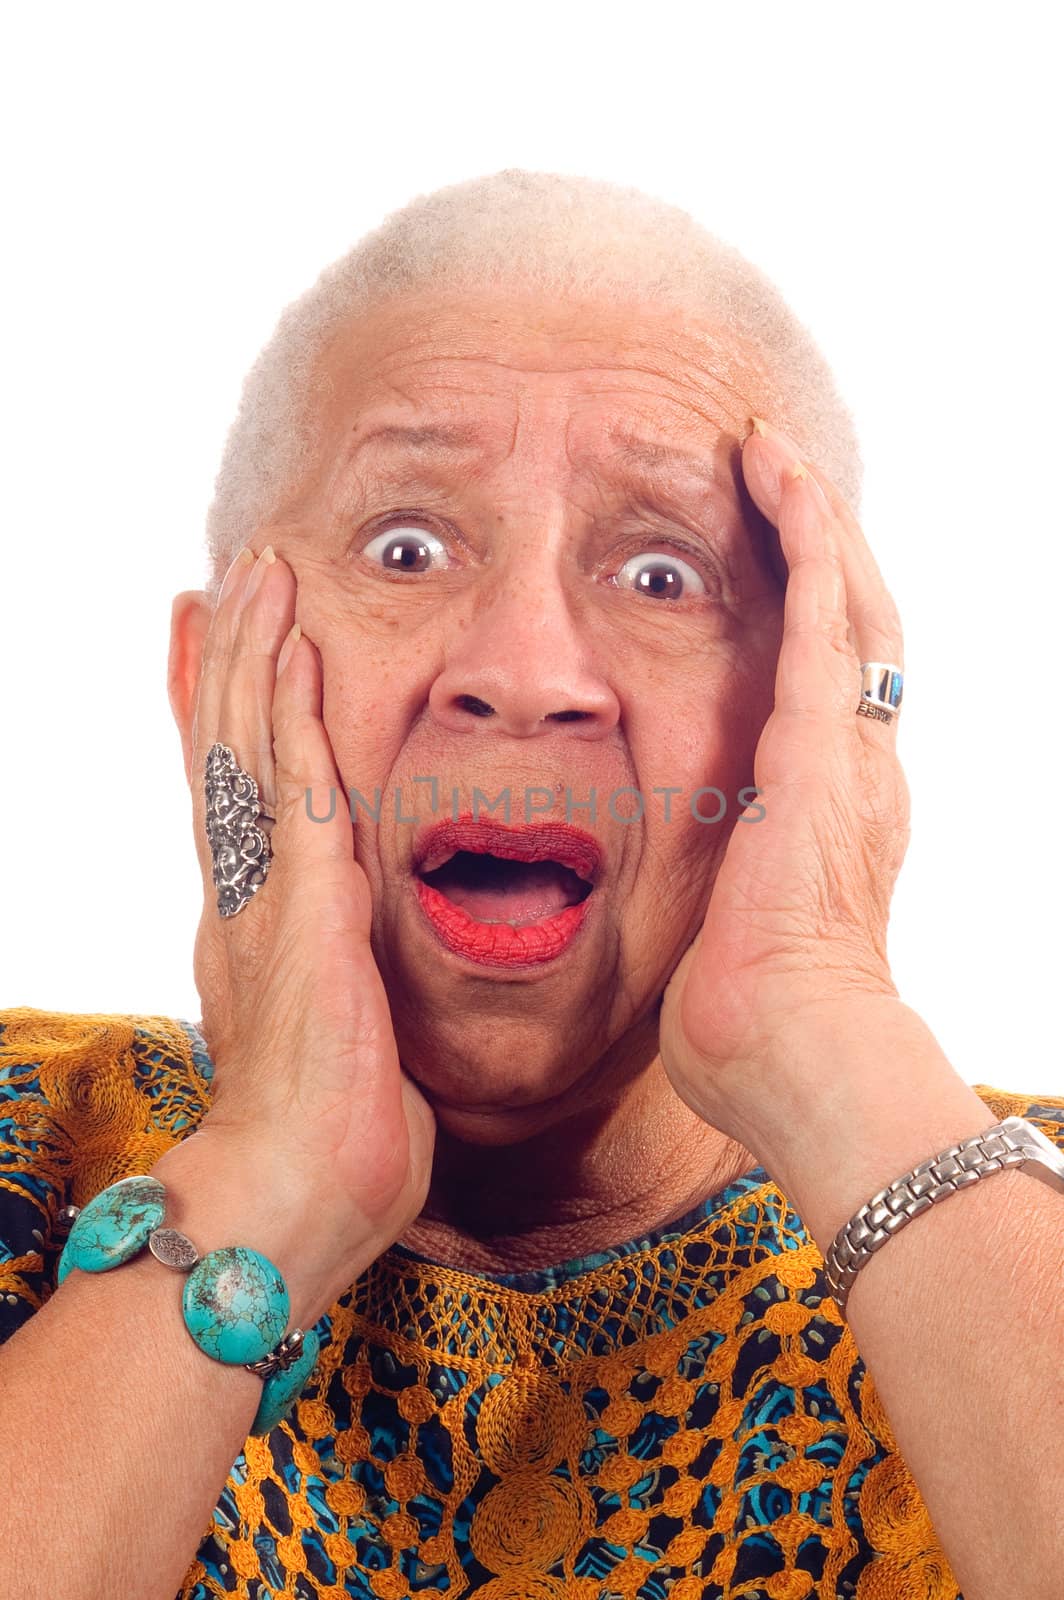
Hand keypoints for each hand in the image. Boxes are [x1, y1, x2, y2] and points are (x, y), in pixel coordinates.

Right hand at [159, 544, 434, 1318]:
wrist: (297, 1194)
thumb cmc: (330, 1126)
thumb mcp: (329, 1022)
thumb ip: (333, 965)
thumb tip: (351, 943)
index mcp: (250, 914)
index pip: (230, 782)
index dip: (226, 702)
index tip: (230, 632)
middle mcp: (242, 891)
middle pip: (227, 741)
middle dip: (237, 648)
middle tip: (245, 567)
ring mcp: (265, 897)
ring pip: (249, 746)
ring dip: (257, 651)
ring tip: (263, 572)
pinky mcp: (304, 913)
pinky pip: (298, 792)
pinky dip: (293, 717)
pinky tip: (297, 653)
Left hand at [658, 421, 909, 1151]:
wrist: (791, 1060)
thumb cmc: (750, 1030)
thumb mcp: (727, 944)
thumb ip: (713, 901)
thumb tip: (675, 916)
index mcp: (829, 815)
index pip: (823, 688)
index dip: (804, 616)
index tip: (765, 564)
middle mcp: (855, 771)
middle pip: (849, 627)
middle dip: (814, 549)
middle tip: (771, 480)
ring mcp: (845, 755)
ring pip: (845, 603)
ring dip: (811, 523)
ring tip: (771, 453)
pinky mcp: (817, 748)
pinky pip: (820, 617)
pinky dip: (806, 541)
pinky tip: (780, 478)